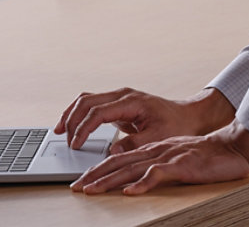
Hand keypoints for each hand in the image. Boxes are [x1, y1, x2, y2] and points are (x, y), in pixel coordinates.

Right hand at [54, 87, 234, 153]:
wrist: (188, 116)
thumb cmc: (177, 125)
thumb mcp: (158, 137)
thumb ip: (135, 144)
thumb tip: (113, 152)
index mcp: (131, 101)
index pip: (98, 112)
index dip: (83, 128)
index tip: (76, 144)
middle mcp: (122, 95)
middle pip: (86, 101)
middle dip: (72, 120)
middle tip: (66, 141)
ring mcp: (119, 97)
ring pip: (86, 99)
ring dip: (71, 114)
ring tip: (60, 132)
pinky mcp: (118, 104)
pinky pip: (92, 104)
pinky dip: (79, 114)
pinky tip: (72, 126)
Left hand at [71, 121, 248, 194]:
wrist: (232, 146)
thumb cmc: (206, 156)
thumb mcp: (175, 158)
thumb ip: (156, 166)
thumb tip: (136, 180)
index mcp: (153, 149)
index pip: (119, 158)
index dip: (99, 170)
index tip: (83, 182)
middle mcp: (156, 151)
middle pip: (119, 162)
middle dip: (95, 175)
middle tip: (77, 188)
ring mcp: (168, 157)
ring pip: (133, 168)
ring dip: (110, 180)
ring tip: (93, 190)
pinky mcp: (182, 165)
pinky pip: (158, 174)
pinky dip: (143, 184)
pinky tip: (131, 192)